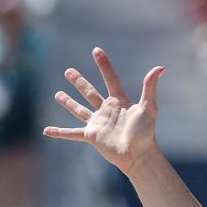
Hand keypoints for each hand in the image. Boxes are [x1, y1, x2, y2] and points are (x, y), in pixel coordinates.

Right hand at [43, 46, 165, 175]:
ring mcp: (98, 123)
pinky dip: (59, 133)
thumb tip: (160, 67)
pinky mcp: (91, 136)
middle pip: (90, 92)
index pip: (110, 78)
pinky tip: (46, 131)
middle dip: (79, 82)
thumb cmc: (145, 133)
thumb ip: (150, 87)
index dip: (103, 64)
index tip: (96, 50)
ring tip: (57, 94)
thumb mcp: (148, 107)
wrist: (138, 155)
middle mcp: (107, 111)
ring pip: (79, 110)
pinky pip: (71, 133)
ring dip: (68, 102)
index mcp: (119, 101)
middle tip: (69, 71)